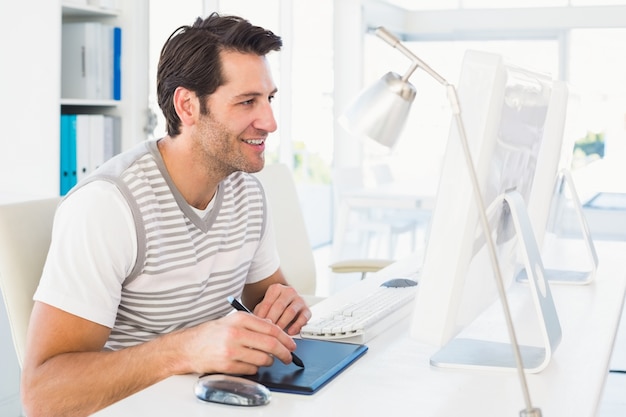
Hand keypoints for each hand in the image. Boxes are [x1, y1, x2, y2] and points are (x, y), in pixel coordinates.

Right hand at [181, 311, 296, 375]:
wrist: (187, 347)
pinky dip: (255, 368)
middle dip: (284, 353)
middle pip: (271, 344)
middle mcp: (235, 333)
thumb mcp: (232, 321)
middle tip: (288, 357)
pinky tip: (249, 364)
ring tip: (266, 360)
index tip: (291, 344)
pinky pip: (251, 370)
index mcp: (239, 319)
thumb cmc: (211, 334)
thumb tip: (274, 328)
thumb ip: (253, 323)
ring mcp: (231, 350)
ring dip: (269, 362)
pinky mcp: (227, 366)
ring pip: (263, 359)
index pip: (271, 328)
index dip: (285, 338)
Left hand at [252, 283, 311, 334]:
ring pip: (291, 312)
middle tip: (266, 331)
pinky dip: (297, 326)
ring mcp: (299, 300)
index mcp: (276, 289)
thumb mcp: (264, 308)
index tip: (256, 326)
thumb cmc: (273, 308)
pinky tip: (290, 332)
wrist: (288, 306)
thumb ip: (260, 313)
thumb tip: (252, 324)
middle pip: (279, 306)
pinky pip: (303, 318)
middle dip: (272, 320)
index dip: (262, 316)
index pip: (268, 302)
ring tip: (277, 334)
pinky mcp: (307, 309)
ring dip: (283, 324)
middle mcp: (289, 291)